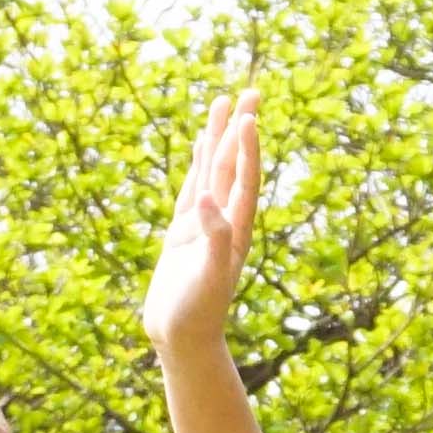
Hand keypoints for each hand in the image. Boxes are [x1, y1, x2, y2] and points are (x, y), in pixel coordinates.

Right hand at [143, 90, 261, 357]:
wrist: (182, 341)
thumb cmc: (197, 314)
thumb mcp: (208, 277)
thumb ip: (212, 238)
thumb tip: (205, 200)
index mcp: (235, 230)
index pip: (244, 180)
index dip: (247, 149)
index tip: (248, 117)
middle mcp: (223, 222)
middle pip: (233, 166)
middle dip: (240, 130)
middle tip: (250, 91)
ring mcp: (203, 225)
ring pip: (212, 172)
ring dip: (218, 139)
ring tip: (222, 103)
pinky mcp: (183, 233)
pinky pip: (191, 188)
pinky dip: (197, 165)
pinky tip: (199, 146)